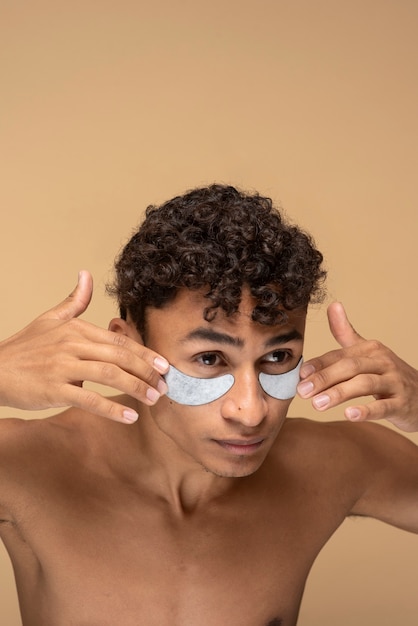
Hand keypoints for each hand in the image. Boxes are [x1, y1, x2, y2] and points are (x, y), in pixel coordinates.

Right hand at [0, 271, 168, 422]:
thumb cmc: (25, 347)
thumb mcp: (50, 318)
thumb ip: (74, 300)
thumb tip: (86, 274)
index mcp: (77, 329)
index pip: (119, 340)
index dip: (144, 353)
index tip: (164, 365)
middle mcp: (73, 344)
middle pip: (120, 356)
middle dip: (146, 372)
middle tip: (165, 385)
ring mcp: (63, 366)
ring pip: (109, 375)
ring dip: (136, 388)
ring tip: (153, 399)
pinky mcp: (54, 389)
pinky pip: (89, 398)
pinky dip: (111, 408)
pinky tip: (129, 416)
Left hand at [297, 302, 417, 431]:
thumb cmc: (388, 374)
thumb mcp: (368, 352)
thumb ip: (346, 332)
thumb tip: (333, 304)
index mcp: (371, 349)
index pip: (339, 355)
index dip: (319, 364)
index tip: (300, 375)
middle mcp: (383, 362)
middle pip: (350, 367)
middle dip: (324, 378)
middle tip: (302, 391)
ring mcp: (394, 382)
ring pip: (364, 384)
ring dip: (338, 393)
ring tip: (317, 404)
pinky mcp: (402, 403)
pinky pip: (384, 407)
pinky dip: (366, 411)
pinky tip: (349, 414)